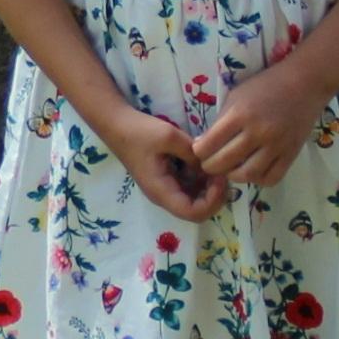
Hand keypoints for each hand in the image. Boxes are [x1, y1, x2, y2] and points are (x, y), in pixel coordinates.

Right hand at [99, 107, 225, 222]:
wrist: (117, 125)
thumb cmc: (139, 132)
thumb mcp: (170, 136)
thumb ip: (193, 153)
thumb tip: (210, 165)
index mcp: (161, 191)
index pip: (193, 213)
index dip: (213, 200)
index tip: (219, 177)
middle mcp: (163, 196)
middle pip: (196, 211)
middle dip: (214, 196)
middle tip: (222, 172)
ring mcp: (164, 189)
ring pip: (194, 201)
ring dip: (208, 189)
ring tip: (215, 167)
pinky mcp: (166, 181)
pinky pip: (188, 189)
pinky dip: (200, 181)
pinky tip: (204, 163)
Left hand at [188, 69, 319, 194]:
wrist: (304, 83)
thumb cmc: (265, 85)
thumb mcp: (236, 96)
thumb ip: (220, 121)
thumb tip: (203, 144)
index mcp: (240, 115)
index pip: (208, 145)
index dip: (198, 151)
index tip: (200, 149)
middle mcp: (258, 132)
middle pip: (223, 163)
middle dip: (210, 166)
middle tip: (210, 163)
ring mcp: (276, 145)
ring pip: (247, 175)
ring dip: (232, 175)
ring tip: (230, 167)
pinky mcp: (291, 154)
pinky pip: (271, 178)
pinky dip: (258, 179)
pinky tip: (252, 169)